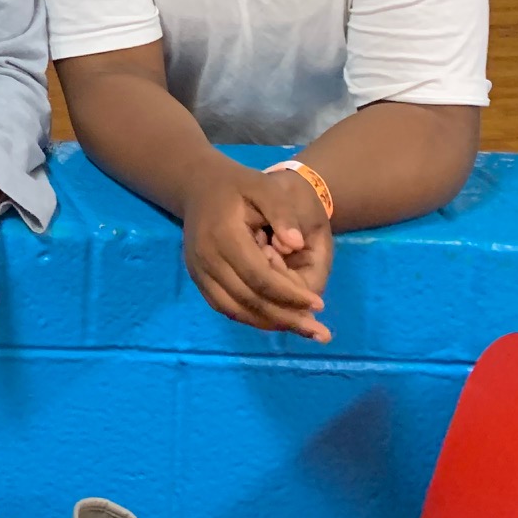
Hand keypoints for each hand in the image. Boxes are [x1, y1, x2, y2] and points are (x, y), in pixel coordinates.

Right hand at [181, 159, 332, 342]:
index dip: (290, 295)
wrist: (199, 186)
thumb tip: (296, 245)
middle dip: (286, 317)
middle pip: (249, 300)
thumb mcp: (265, 187)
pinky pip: (225, 307)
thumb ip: (282, 212)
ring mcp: (198, 271)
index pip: (259, 276)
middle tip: (319, 331)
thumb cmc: (239, 186)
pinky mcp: (197, 278)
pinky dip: (252, 318)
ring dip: (270, 324)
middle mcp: (206, 258)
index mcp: (223, 235)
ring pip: (236, 310)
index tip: (320, 304)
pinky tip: (277, 320)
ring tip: (303, 329)